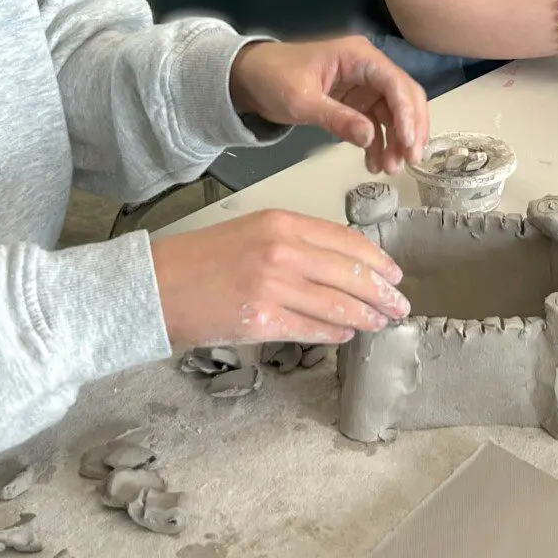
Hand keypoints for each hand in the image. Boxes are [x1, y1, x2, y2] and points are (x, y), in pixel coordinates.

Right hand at [151, 210, 409, 346]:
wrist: (157, 285)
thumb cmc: (198, 260)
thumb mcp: (250, 232)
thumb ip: (294, 242)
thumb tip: (337, 264)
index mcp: (280, 223)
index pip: (346, 240)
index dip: (377, 261)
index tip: (393, 274)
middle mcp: (282, 251)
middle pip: (350, 273)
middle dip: (382, 293)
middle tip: (400, 305)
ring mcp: (273, 287)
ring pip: (338, 305)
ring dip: (366, 316)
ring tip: (381, 323)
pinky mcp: (262, 320)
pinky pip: (312, 329)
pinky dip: (335, 333)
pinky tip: (347, 334)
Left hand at [228, 36, 428, 174]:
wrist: (249, 79)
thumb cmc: (273, 79)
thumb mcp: (302, 100)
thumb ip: (336, 118)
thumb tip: (369, 137)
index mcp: (358, 56)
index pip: (395, 83)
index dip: (407, 114)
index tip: (410, 144)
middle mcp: (368, 68)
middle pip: (403, 97)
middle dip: (410, 129)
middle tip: (410, 161)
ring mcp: (363, 86)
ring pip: (393, 114)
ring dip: (396, 141)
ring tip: (389, 170)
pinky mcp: (355, 103)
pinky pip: (375, 124)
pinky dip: (378, 144)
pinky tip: (374, 165)